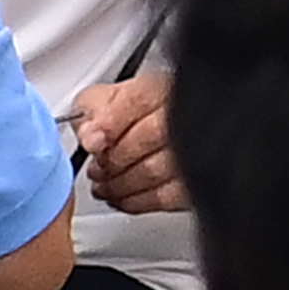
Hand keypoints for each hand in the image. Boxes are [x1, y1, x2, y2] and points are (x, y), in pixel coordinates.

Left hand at [66, 76, 187, 214]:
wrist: (166, 132)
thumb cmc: (139, 115)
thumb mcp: (108, 99)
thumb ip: (91, 108)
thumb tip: (89, 135)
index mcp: (162, 87)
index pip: (138, 99)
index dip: (111, 123)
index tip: (93, 143)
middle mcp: (185, 113)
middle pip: (147, 138)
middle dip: (112, 159)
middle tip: (97, 166)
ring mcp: (196, 148)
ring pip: (154, 170)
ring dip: (119, 184)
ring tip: (105, 183)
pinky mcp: (198, 180)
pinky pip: (165, 197)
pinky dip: (136, 201)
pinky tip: (123, 196)